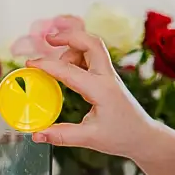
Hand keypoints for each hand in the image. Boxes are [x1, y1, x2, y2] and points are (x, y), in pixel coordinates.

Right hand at [25, 17, 156, 159]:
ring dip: (73, 46)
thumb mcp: (90, 139)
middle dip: (68, 36)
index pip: (70, 71)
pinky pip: (93, 56)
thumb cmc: (122, 137)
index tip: (29, 64)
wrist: (144, 137)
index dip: (47, 65)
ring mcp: (109, 75)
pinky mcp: (108, 77)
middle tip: (48, 39)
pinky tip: (67, 68)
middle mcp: (107, 77)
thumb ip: (62, 135)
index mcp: (101, 90)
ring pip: (92, 46)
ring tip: (57, 64)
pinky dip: (78, 54)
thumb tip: (36, 134)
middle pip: (91, 42)